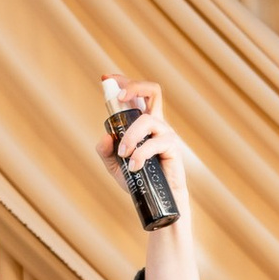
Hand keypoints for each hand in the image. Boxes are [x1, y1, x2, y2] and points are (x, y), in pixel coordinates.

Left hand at [93, 75, 191, 217]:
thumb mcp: (115, 165)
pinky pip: (153, 143)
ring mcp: (166, 133)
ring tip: (124, 155)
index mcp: (143, 123)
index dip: (124, 82)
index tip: (107, 79)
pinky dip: (140, 154)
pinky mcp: (172, 147)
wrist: (159, 200)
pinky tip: (133, 167)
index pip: (137, 94)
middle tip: (118, 98)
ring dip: (130, 136)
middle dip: (134, 87)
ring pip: (146, 120)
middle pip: (153, 90)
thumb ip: (106, 151)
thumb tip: (105, 136)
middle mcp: (156, 123)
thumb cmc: (140, 180)